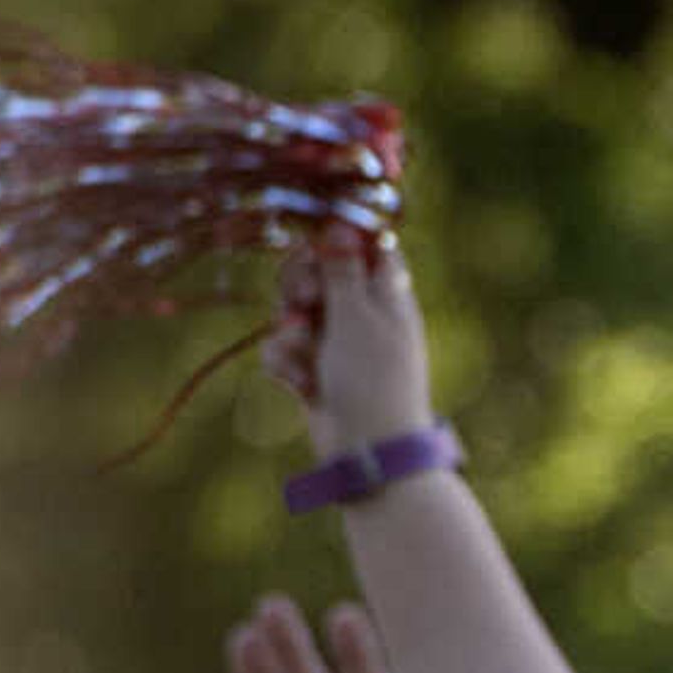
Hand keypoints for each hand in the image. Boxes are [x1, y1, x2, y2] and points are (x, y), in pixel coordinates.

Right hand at [268, 230, 439, 455]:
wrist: (368, 451)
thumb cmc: (373, 380)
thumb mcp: (357, 317)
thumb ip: (343, 270)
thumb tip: (341, 221)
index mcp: (388, 295)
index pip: (363, 245)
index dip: (335, 239)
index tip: (316, 244)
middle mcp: (363, 314)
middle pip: (317, 271)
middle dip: (299, 284)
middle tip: (304, 302)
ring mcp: (337, 342)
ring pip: (292, 310)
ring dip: (290, 331)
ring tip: (305, 352)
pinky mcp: (314, 369)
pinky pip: (284, 348)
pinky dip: (288, 364)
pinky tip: (302, 385)